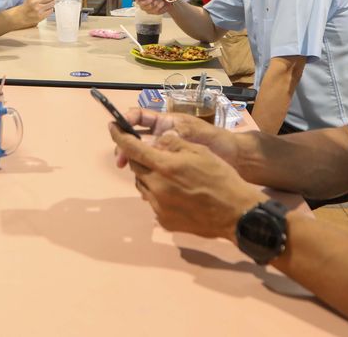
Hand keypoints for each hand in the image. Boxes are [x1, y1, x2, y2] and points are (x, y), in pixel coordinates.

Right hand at [21, 0, 56, 23]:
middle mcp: (35, 1)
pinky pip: (51, 10)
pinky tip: (45, 9)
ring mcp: (38, 10)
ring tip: (47, 3)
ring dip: (51, 2)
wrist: (22, 15)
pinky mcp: (41, 16)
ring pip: (52, 3)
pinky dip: (49, 9)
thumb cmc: (29, 4)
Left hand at [109, 125, 261, 240]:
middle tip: (156, 155)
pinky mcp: (163, 220)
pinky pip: (153, 202)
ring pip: (142, 185)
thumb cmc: (220, 177)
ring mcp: (158, 206)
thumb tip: (156, 140)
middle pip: (136, 167)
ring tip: (170, 175)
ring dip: (149, 177)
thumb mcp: (199, 151)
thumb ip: (173, 144)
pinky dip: (159, 194)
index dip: (119, 136)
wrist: (236, 213)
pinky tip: (177, 194)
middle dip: (140, 158)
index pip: (132, 148)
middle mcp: (156, 187)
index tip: (112, 127)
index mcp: (164, 166)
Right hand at [114, 108, 236, 166]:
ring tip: (133, 172)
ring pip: (141, 156)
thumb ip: (174, 135)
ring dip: (134, 162)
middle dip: (125, 147)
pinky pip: (151, 170)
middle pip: (135, 139)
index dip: (126, 121)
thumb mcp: (194, 133)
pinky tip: (144, 183)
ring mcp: (164, 154)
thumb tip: (151, 142)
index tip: (116, 129)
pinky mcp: (169, 169)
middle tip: (121, 161)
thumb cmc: (216, 141)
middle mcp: (161, 137)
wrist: (234, 160)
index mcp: (166, 123)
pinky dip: (145, 175)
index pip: (139, 117)